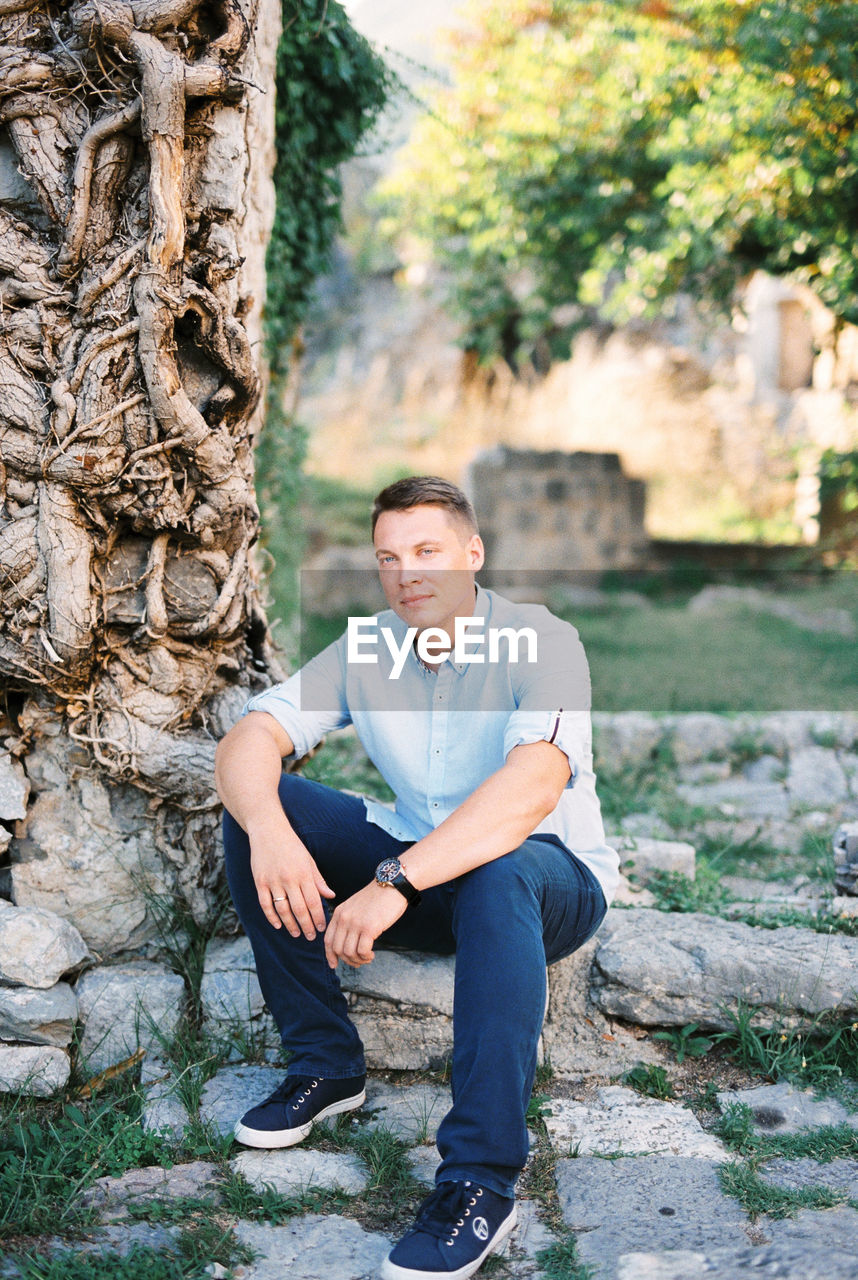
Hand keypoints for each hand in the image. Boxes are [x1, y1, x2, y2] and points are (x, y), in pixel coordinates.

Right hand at [248, 817, 334, 939]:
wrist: (268, 830)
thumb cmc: (292, 846)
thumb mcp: (308, 861)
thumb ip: (318, 880)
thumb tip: (331, 896)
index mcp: (304, 873)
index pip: (314, 901)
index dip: (319, 918)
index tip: (323, 928)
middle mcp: (289, 878)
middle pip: (299, 909)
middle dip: (307, 926)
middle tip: (311, 937)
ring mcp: (273, 881)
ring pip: (283, 910)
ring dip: (290, 925)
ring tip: (297, 934)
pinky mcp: (259, 882)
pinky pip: (266, 904)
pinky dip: (272, 917)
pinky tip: (278, 925)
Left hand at [324, 882, 406, 968]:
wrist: (393, 885)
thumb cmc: (378, 898)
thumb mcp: (355, 906)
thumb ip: (348, 921)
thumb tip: (347, 944)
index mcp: (339, 913)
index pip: (328, 940)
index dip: (330, 955)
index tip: (334, 965)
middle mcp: (344, 918)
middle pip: (337, 949)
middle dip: (347, 960)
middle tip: (358, 962)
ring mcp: (356, 923)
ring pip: (349, 953)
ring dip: (358, 960)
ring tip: (367, 958)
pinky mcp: (369, 927)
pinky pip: (362, 951)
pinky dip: (366, 957)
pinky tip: (372, 955)